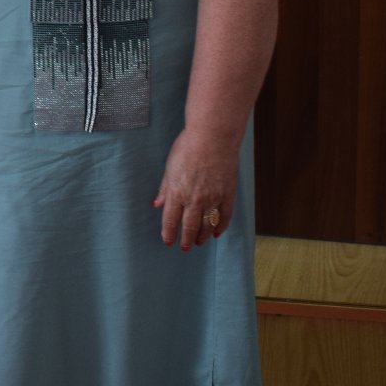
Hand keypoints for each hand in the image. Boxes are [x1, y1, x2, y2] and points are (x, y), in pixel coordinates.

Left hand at [153, 127, 239, 249]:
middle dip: (186, 239)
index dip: (169, 233)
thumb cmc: (187, 148)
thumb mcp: (169, 168)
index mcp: (177, 192)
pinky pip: (225, 216)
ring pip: (208, 224)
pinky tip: (217, 233)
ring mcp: (213, 198)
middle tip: (185, 247)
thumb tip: (157, 204)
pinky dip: (221, 226)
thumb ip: (165, 188)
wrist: (213, 138)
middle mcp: (195, 199)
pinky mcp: (228, 194)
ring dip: (203, 236)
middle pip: (189, 226)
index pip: (171, 220)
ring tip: (199, 242)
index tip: (168, 241)